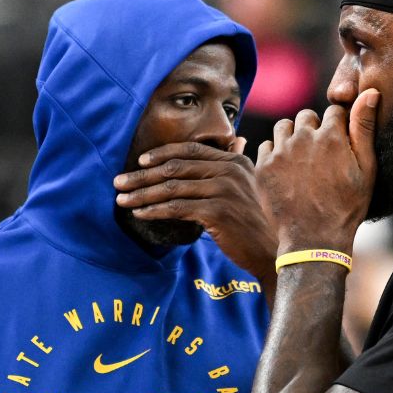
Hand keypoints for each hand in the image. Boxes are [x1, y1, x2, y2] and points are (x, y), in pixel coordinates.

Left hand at [114, 139, 276, 282]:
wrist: (273, 249)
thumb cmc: (256, 222)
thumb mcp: (248, 187)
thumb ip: (235, 166)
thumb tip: (236, 142)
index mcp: (234, 161)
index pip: (191, 149)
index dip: (162, 153)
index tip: (140, 161)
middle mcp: (229, 170)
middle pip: (176, 167)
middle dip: (142, 175)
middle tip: (119, 182)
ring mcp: (223, 190)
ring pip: (172, 188)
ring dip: (142, 194)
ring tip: (122, 200)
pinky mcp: (217, 211)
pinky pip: (177, 208)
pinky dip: (154, 210)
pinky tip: (140, 214)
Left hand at [255, 89, 377, 253]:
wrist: (314, 239)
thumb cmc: (346, 207)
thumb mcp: (366, 169)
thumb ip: (364, 128)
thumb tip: (370, 92)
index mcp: (331, 136)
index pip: (334, 112)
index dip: (338, 127)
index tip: (339, 145)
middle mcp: (302, 138)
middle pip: (306, 116)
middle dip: (313, 129)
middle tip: (319, 155)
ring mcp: (280, 152)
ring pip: (283, 127)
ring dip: (292, 137)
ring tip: (300, 159)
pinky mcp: (263, 167)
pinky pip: (266, 146)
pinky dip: (275, 154)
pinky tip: (285, 171)